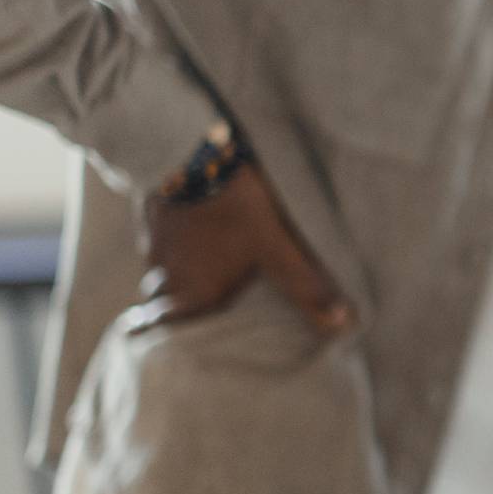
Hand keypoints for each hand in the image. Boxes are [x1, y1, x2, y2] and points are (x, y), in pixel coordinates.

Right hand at [133, 163, 350, 335]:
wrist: (188, 150)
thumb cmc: (234, 206)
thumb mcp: (277, 248)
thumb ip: (304, 287)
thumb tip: (341, 324)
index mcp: (191, 296)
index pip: (170, 335)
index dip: (179, 340)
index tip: (189, 343)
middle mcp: (164, 279)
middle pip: (167, 307)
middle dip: (184, 309)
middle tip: (206, 306)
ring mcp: (153, 248)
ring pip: (164, 275)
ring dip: (183, 275)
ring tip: (208, 270)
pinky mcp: (151, 219)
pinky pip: (162, 245)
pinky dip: (178, 245)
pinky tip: (199, 233)